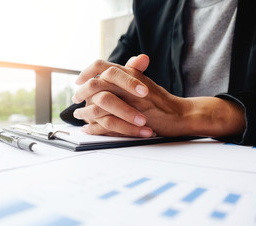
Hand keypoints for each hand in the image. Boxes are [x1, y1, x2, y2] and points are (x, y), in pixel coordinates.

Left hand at [72, 55, 245, 137]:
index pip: (101, 66)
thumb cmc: (161, 100)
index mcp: (130, 74)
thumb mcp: (143, 82)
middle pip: (96, 84)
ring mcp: (129, 104)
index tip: (79, 80)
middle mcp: (128, 86)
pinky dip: (93, 127)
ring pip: (98, 105)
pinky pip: (105, 124)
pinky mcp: (130, 121)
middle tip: (76, 98)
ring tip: (78, 115)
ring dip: (85, 111)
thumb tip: (105, 74)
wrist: (179, 115)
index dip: (86, 72)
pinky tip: (87, 129)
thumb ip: (127, 74)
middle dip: (82, 92)